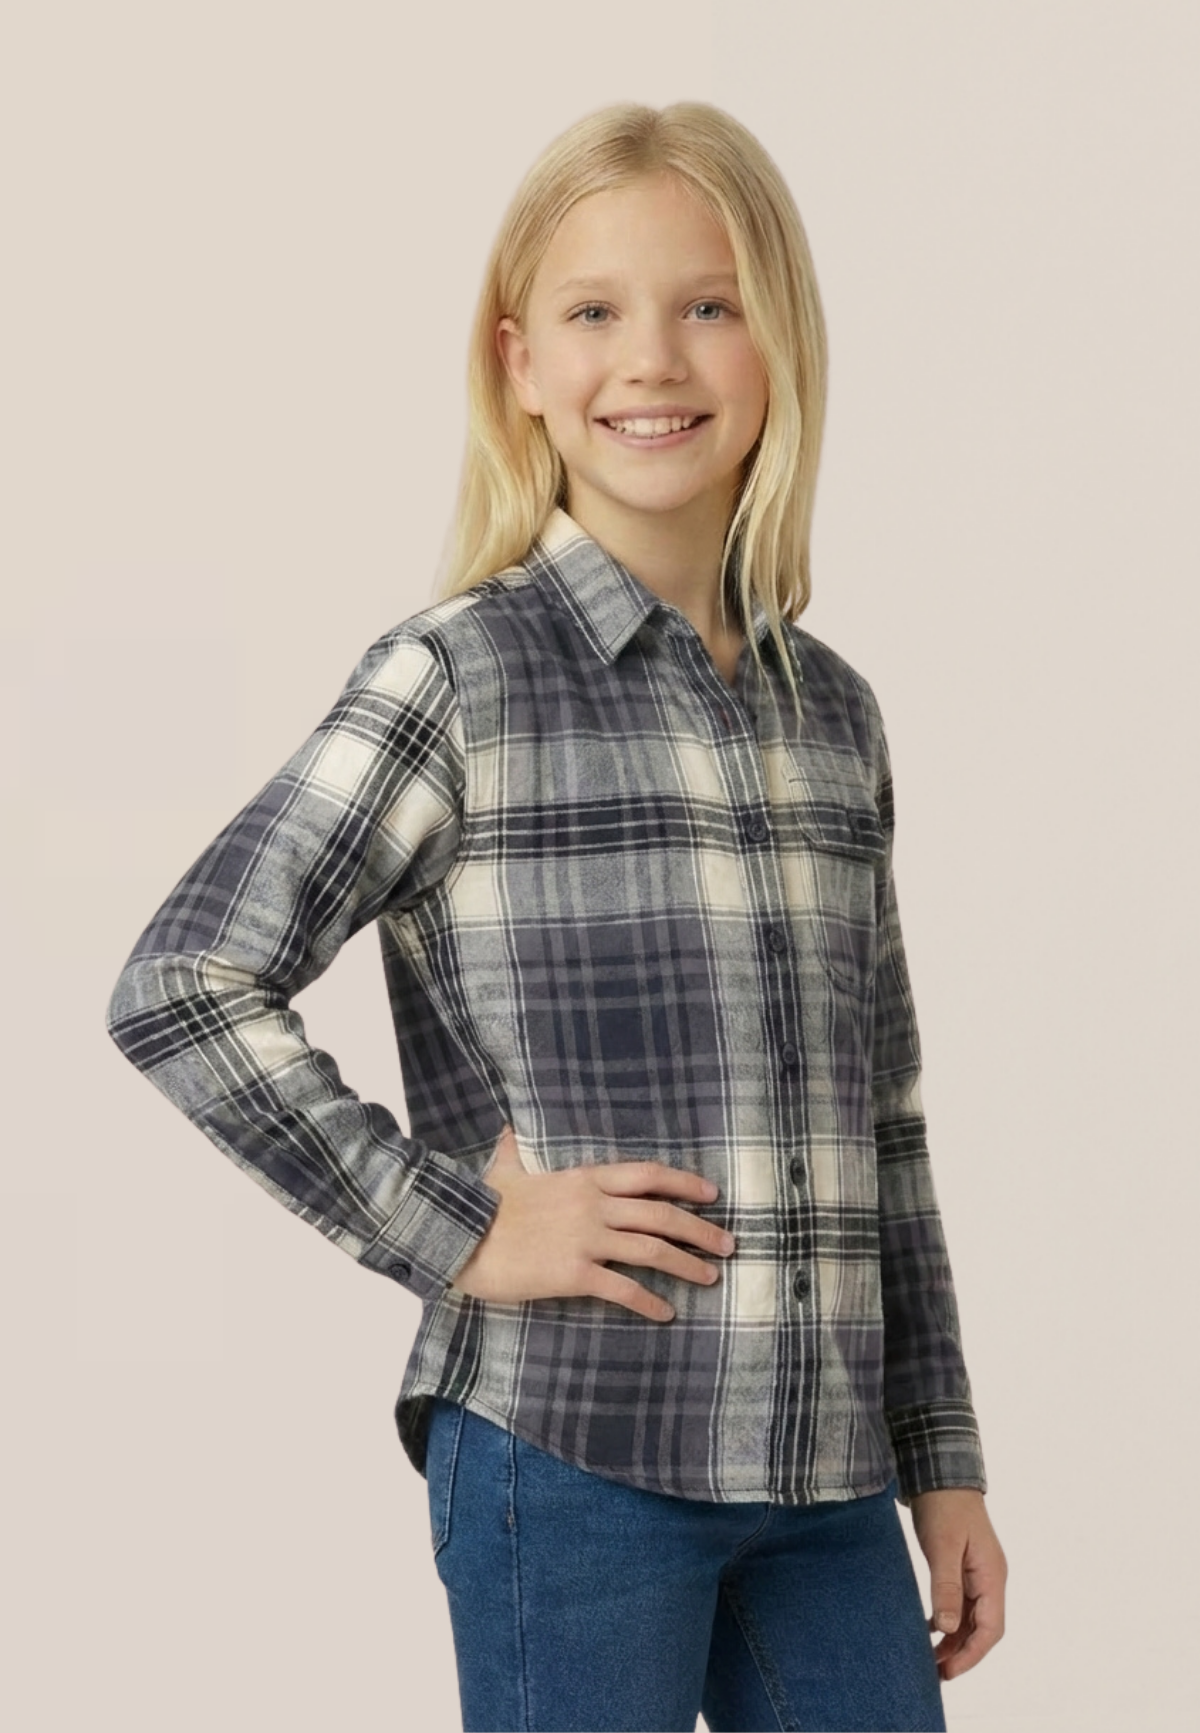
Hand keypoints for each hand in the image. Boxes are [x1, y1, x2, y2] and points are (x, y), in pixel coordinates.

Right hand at [449, 1124, 734, 1320]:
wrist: (460, 1236)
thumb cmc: (481, 1204)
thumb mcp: (504, 1168)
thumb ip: (514, 1149)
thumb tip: (508, 1128)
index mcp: (583, 1178)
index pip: (646, 1174)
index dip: (683, 1182)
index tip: (711, 1193)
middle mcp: (593, 1205)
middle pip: (660, 1213)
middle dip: (700, 1229)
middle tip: (728, 1243)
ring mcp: (586, 1239)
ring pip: (651, 1249)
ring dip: (687, 1264)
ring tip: (711, 1277)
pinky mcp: (574, 1273)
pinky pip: (623, 1289)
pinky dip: (649, 1302)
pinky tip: (666, 1313)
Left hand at [909, 1487, 1006, 1680]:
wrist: (939, 1472)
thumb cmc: (944, 1505)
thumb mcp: (943, 1547)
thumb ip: (946, 1587)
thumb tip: (949, 1628)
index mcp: (992, 1575)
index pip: (991, 1628)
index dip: (971, 1654)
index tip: (948, 1671)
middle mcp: (989, 1577)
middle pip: (982, 1628)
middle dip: (962, 1653)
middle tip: (935, 1672)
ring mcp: (977, 1572)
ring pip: (971, 1618)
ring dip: (954, 1639)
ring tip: (931, 1658)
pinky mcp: (963, 1566)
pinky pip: (961, 1603)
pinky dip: (949, 1620)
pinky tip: (930, 1628)